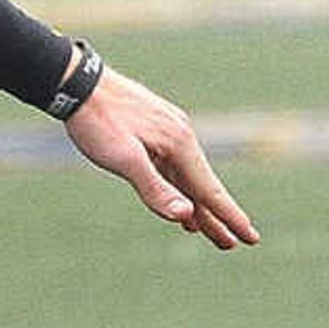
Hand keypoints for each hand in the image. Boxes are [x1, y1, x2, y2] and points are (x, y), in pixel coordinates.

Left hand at [61, 67, 258, 250]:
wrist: (77, 82)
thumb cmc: (98, 122)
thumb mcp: (123, 159)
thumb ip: (154, 188)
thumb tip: (185, 216)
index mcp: (178, 145)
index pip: (209, 190)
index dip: (229, 217)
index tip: (250, 238)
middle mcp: (180, 137)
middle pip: (202, 187)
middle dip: (217, 218)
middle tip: (234, 245)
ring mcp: (168, 132)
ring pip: (187, 178)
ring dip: (198, 207)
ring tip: (210, 233)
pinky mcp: (154, 130)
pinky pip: (174, 167)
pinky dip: (181, 188)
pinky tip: (181, 199)